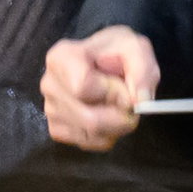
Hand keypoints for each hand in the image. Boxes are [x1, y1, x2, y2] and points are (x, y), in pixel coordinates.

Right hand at [40, 27, 157, 149]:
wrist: (105, 62)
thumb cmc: (116, 53)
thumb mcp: (135, 48)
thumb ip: (142, 69)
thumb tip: (139, 101)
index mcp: (61, 57)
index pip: (84, 86)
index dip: (113, 93)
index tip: (126, 88)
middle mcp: (50, 84)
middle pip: (89, 118)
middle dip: (120, 116)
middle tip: (131, 104)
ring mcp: (50, 109)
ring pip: (91, 133)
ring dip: (116, 126)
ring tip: (119, 107)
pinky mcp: (57, 129)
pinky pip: (87, 143)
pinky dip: (107, 135)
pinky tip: (108, 117)